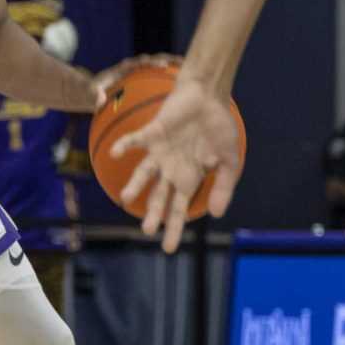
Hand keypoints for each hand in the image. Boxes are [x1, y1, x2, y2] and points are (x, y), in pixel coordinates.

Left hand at [90, 54, 184, 112]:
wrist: (94, 93)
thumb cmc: (92, 93)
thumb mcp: (91, 94)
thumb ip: (95, 95)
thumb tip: (99, 101)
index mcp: (125, 68)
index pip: (140, 62)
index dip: (152, 62)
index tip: (162, 65)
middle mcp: (135, 68)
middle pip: (155, 61)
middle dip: (168, 60)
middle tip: (182, 64)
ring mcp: (141, 75)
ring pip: (160, 70)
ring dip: (173, 70)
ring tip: (190, 74)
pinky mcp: (144, 82)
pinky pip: (159, 82)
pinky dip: (170, 84)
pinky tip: (184, 93)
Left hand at [110, 73, 242, 253]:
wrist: (210, 96)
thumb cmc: (218, 128)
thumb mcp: (229, 161)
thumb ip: (224, 187)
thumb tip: (217, 215)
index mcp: (188, 178)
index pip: (178, 209)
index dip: (174, 228)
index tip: (169, 248)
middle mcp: (171, 169)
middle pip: (158, 196)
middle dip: (153, 213)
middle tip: (147, 230)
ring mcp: (160, 152)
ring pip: (143, 173)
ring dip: (135, 185)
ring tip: (125, 198)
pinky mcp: (154, 132)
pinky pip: (136, 140)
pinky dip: (125, 146)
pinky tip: (114, 154)